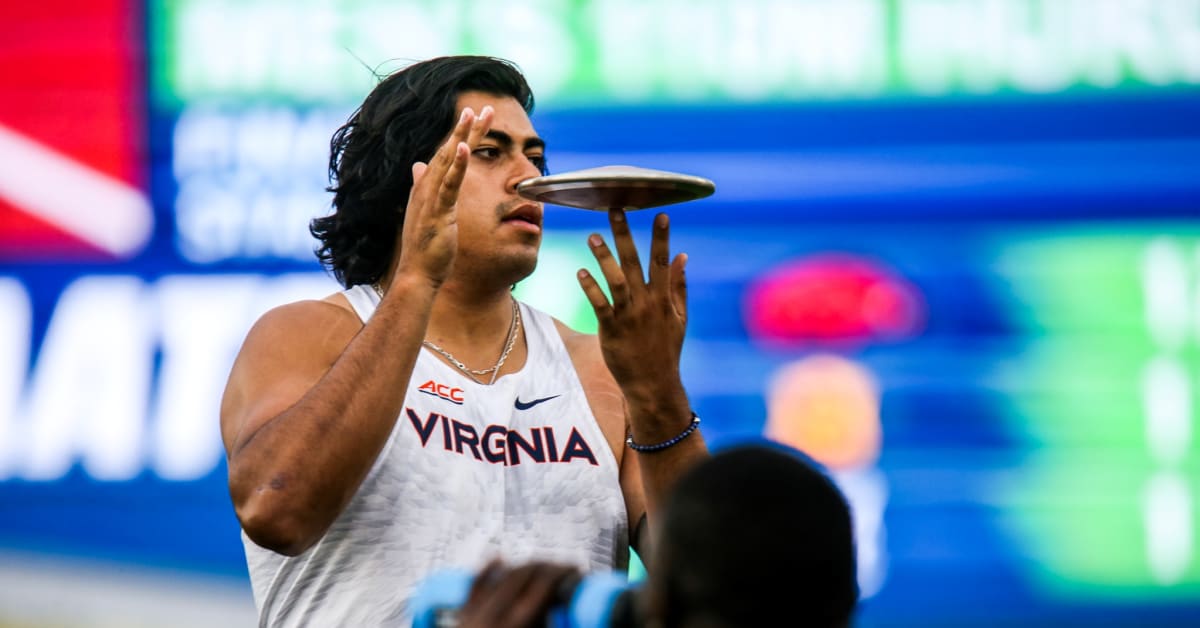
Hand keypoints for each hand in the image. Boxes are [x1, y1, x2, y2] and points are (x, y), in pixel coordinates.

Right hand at [391, 106, 493, 289]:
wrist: (416, 274)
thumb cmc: (424, 248)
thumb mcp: (426, 211)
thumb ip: (422, 187)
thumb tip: (418, 166)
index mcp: (425, 187)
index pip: (443, 155)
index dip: (458, 135)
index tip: (472, 117)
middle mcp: (425, 188)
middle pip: (446, 150)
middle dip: (464, 128)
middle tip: (480, 107)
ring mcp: (430, 199)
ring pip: (447, 161)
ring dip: (461, 136)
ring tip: (473, 115)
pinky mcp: (439, 212)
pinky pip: (449, 184)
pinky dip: (457, 164)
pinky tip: (465, 147)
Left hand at [456, 560, 580, 627]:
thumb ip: (547, 627)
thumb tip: (563, 615)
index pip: (541, 587)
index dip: (561, 573)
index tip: (574, 570)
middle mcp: (492, 618)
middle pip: (523, 576)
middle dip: (546, 566)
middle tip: (562, 569)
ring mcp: (473, 616)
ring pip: (500, 577)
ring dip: (523, 567)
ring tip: (540, 567)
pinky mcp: (461, 619)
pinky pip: (474, 587)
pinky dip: (487, 571)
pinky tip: (499, 559)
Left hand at [578, 209, 688, 413]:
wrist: (653, 382)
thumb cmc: (666, 349)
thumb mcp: (679, 317)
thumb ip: (679, 285)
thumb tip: (682, 256)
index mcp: (663, 298)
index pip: (662, 261)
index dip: (661, 237)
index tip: (661, 214)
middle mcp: (646, 302)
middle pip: (635, 262)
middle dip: (625, 235)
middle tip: (616, 210)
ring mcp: (628, 315)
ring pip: (615, 279)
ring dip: (604, 256)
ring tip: (592, 236)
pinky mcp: (611, 328)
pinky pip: (600, 303)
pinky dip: (591, 287)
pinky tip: (581, 271)